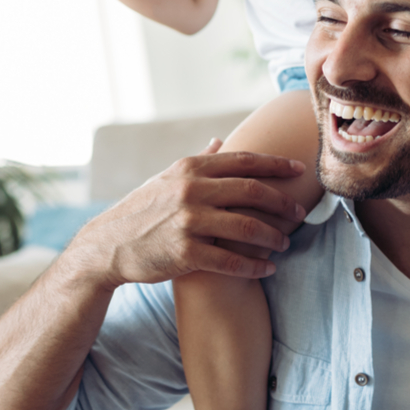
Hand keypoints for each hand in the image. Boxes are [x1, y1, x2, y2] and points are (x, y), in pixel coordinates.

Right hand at [63, 144, 308, 289]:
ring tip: (286, 243)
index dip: (276, 164)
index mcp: (190, 168)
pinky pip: (231, 261)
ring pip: (247, 228)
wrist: (109, 245)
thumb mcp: (167, 178)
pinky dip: (254, 266)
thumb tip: (220, 141)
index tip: (300, 169)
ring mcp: (188, 221)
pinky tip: (267, 268)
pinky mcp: (185, 253)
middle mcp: (191, 190)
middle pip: (252, 192)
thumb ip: (198, 161)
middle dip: (282, 202)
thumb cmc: (143, 209)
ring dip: (273, 237)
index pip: (244, 161)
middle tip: (300, 212)